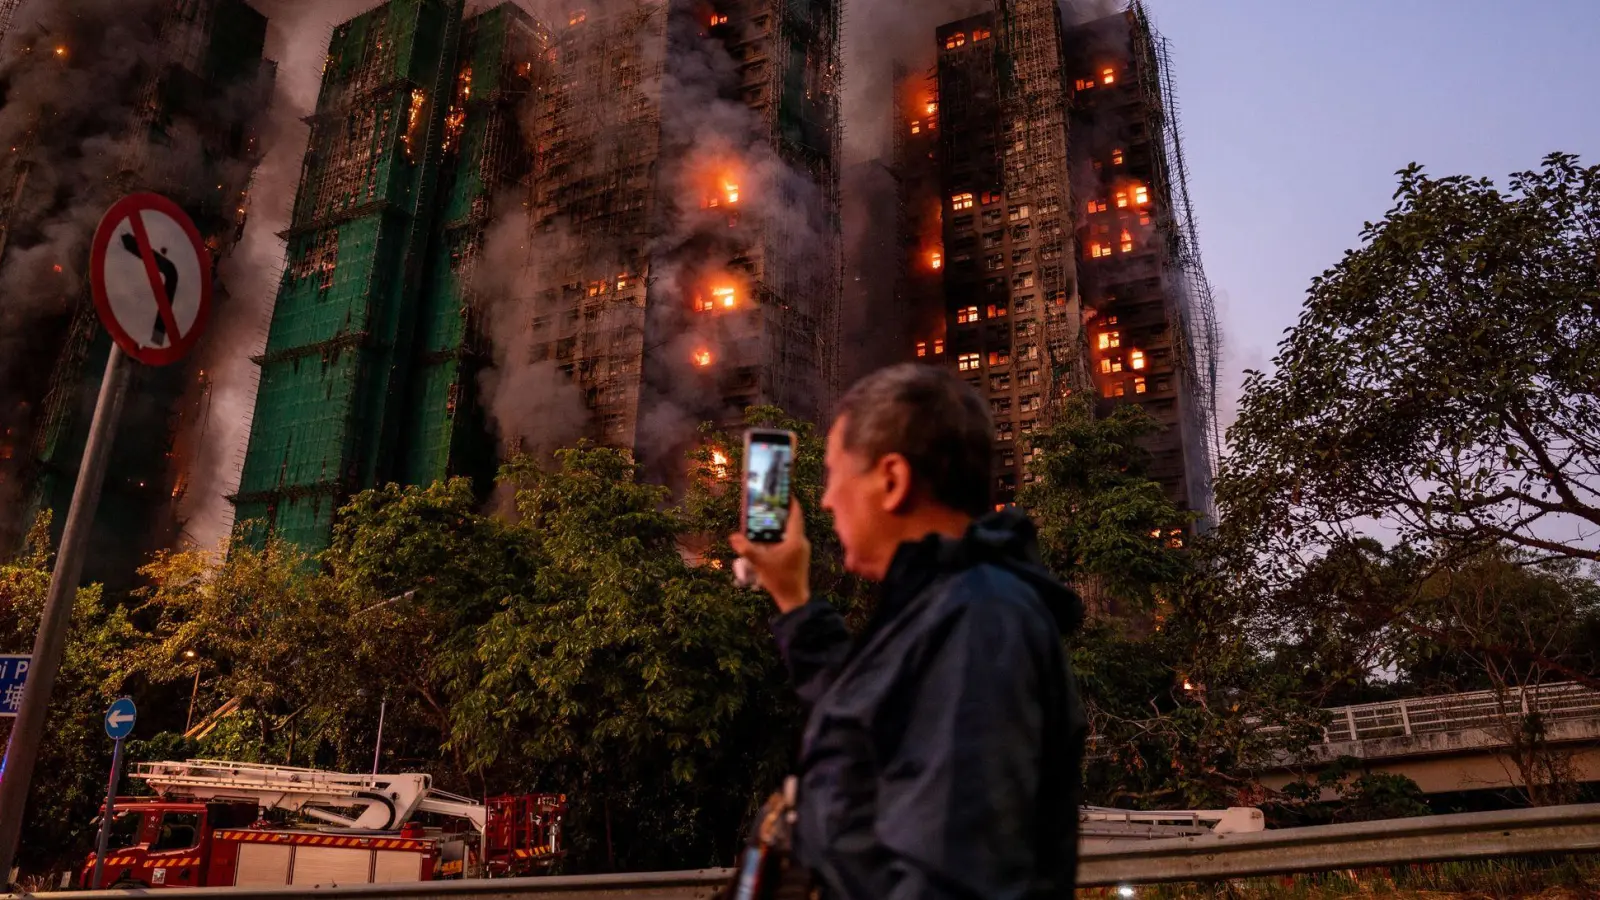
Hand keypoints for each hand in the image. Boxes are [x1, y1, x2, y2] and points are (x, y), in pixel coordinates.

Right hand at [730, 499, 810, 613]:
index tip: (783, 492)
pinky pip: (792, 538)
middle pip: (794, 520)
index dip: (790, 501)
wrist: (794, 598)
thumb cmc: (779, 579)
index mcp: (795, 539)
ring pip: (793, 530)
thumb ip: (746, 548)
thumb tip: (732, 537)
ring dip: (782, 523)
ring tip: (768, 517)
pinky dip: (783, 534)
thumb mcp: (760, 563)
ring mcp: (802, 549)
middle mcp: (802, 541)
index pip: (796, 514)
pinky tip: (771, 537)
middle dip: (782, 511)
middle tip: (770, 503)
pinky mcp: (800, 556)